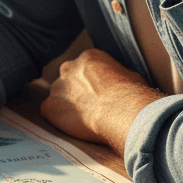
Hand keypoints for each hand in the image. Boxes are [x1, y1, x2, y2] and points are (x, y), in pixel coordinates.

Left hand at [40, 48, 161, 154]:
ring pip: (59, 95)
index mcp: (88, 58)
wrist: (121, 112)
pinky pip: (49, 111)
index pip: (85, 68)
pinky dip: (58, 118)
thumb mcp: (132, 77)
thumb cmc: (132, 96)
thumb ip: (119, 77)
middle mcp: (68, 69)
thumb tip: (123, 83)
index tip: (100, 94)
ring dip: (68, 105)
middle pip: (69, 78)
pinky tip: (73, 125)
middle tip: (90, 106)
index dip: (93, 82)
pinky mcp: (50, 106)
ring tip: (85, 119)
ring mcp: (57, 87)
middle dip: (77, 91)